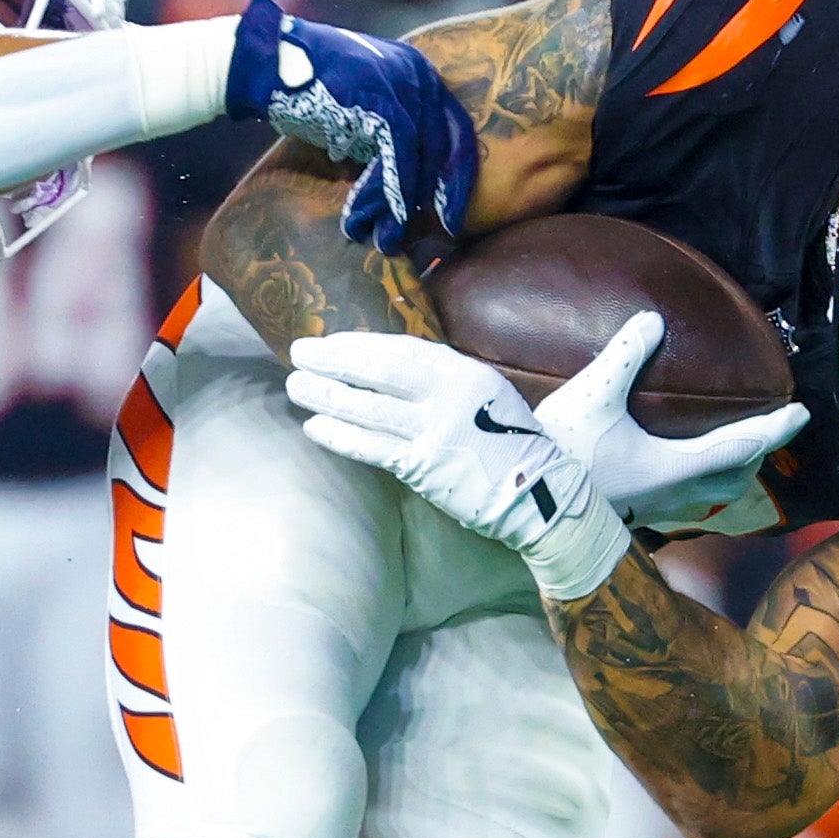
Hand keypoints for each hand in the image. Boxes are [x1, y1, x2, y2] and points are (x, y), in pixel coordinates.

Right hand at [225, 0, 478, 254]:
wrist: (269, 62)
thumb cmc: (307, 87)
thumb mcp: (359, 108)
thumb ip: (383, 135)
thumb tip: (396, 184)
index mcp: (419, 73)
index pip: (454, 129)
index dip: (455, 174)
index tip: (451, 211)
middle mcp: (420, 75)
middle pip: (447, 145)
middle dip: (441, 194)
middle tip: (441, 232)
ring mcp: (403, 85)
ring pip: (420, 157)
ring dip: (402, 204)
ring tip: (387, 239)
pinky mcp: (382, 101)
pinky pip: (396, 157)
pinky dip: (387, 192)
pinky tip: (373, 217)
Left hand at [281, 329, 643, 602]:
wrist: (542, 496)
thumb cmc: (512, 446)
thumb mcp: (489, 397)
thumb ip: (447, 382)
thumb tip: (396, 371)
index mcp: (467, 373)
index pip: (403, 350)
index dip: (362, 345)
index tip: (332, 341)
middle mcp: (450, 396)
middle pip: (379, 370)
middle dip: (335, 359)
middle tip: (299, 351)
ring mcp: (436, 431)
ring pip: (369, 407)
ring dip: (327, 395)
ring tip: (296, 385)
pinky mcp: (425, 467)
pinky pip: (373, 448)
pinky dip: (341, 437)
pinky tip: (315, 427)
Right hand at [535, 311, 806, 534]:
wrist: (522, 501)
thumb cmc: (561, 449)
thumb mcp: (593, 393)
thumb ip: (625, 354)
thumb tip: (653, 319)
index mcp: (676, 466)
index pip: (743, 446)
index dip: (776, 428)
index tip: (802, 413)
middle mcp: (674, 493)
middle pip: (735, 477)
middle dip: (757, 454)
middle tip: (770, 431)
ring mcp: (654, 511)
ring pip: (710, 497)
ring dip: (730, 475)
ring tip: (732, 455)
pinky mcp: (633, 517)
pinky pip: (683, 505)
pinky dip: (698, 487)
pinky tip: (679, 475)